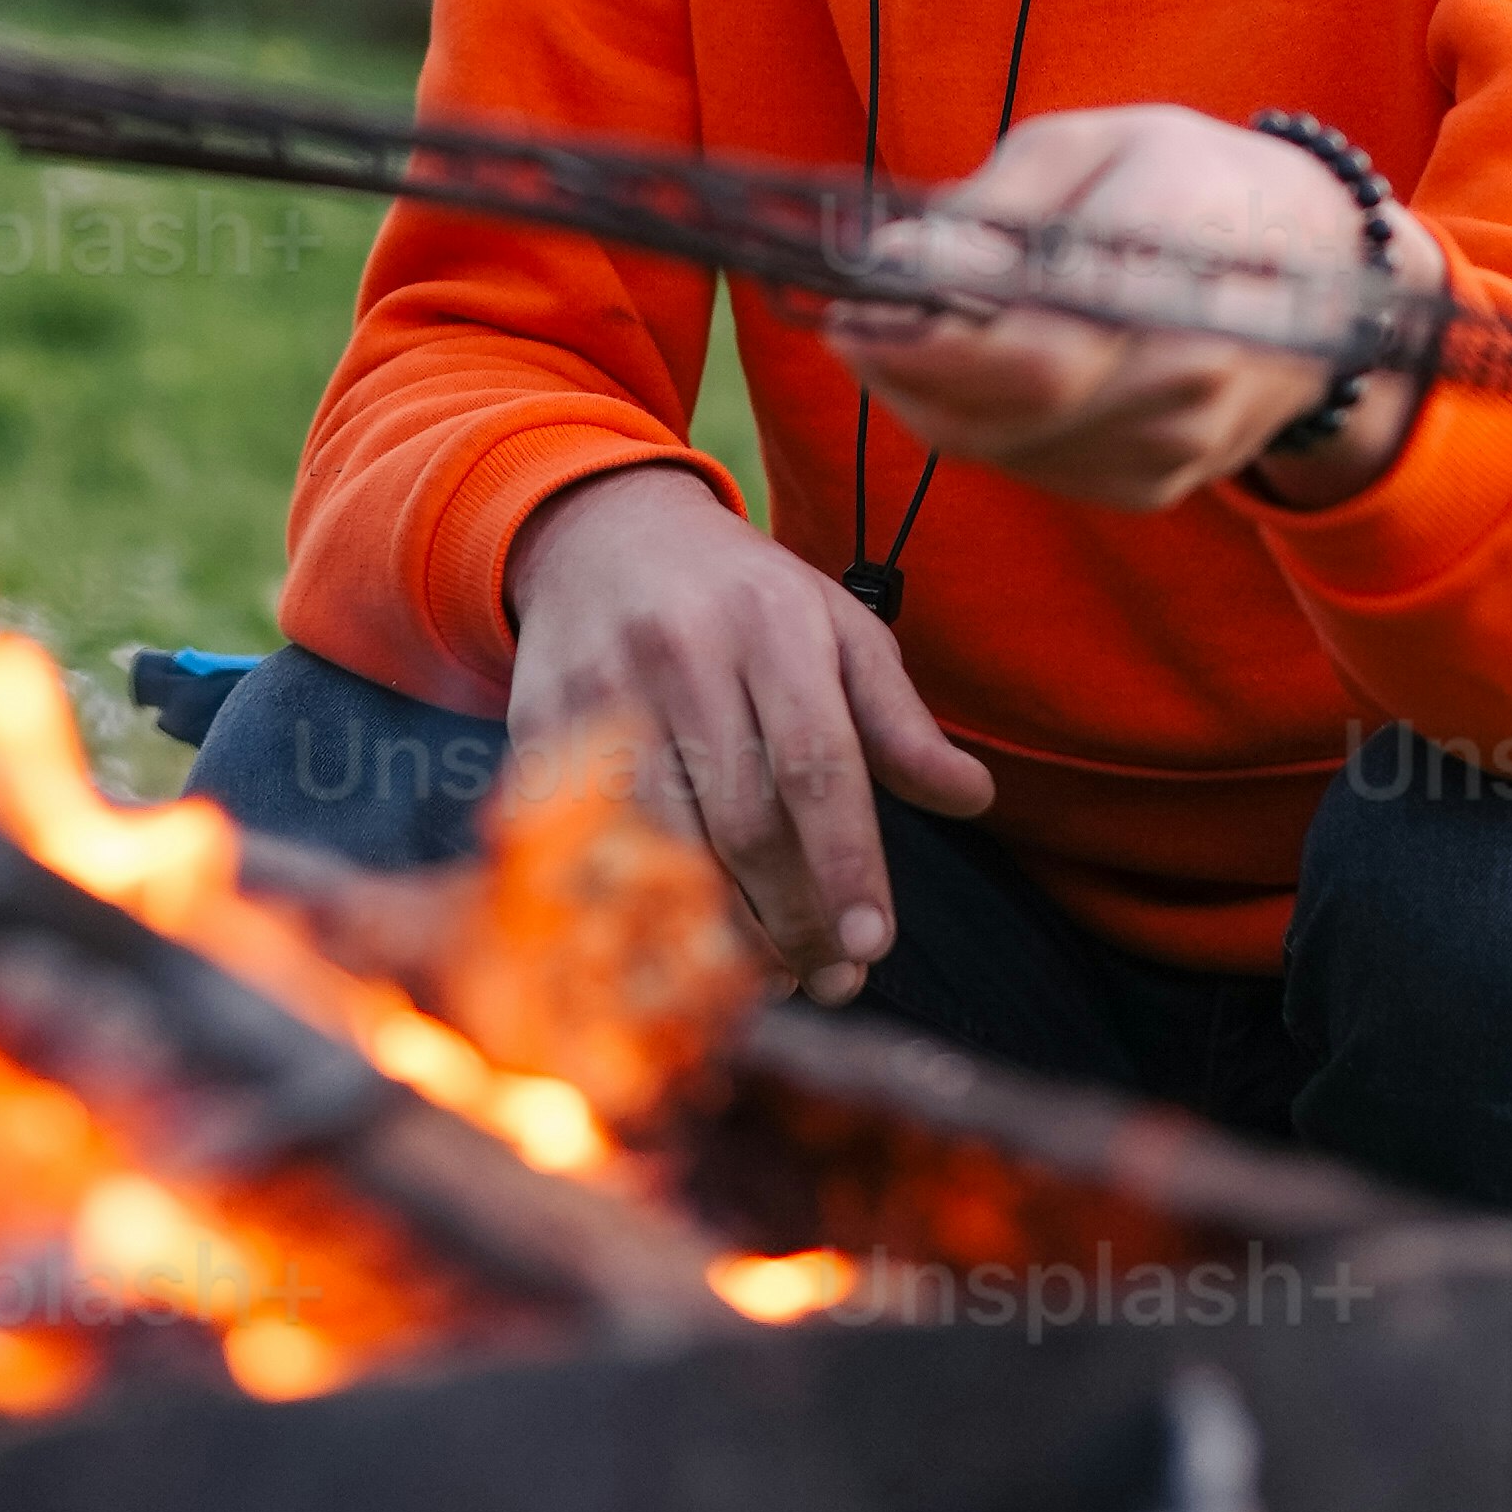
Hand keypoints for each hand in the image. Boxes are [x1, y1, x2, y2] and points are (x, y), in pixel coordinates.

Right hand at [503, 463, 997, 1004]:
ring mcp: (601, 691)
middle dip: (796, 919)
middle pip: (742, 821)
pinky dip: (639, 908)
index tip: (874, 945)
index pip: (818, 763)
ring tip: (776, 971)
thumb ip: (899, 719)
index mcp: (772, 623)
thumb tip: (973, 796)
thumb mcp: (836, 628)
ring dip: (723, 929)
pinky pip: (587, 844)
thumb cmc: (743, 599)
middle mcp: (683, 653)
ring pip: (664, 847)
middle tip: (838, 978)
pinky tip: (687, 943)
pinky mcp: (538, 726)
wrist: (600, 534)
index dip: (846, 863)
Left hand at [827, 105, 1444, 516]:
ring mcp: (1175, 443)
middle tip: (845, 326)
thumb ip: (995, 210)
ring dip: (927, 399)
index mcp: (1176, 269)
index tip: (848, 310)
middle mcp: (1185, 373)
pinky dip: (980, 423)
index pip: (1031, 342)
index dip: (923, 341)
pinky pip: (1033, 464)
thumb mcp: (1097, 144)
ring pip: (1004, 446)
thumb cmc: (1194, 182)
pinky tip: (964, 372)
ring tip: (887, 338)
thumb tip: (894, 263)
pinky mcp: (1156, 484)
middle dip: (903, 372)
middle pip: (1005, 407)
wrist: (1325, 273)